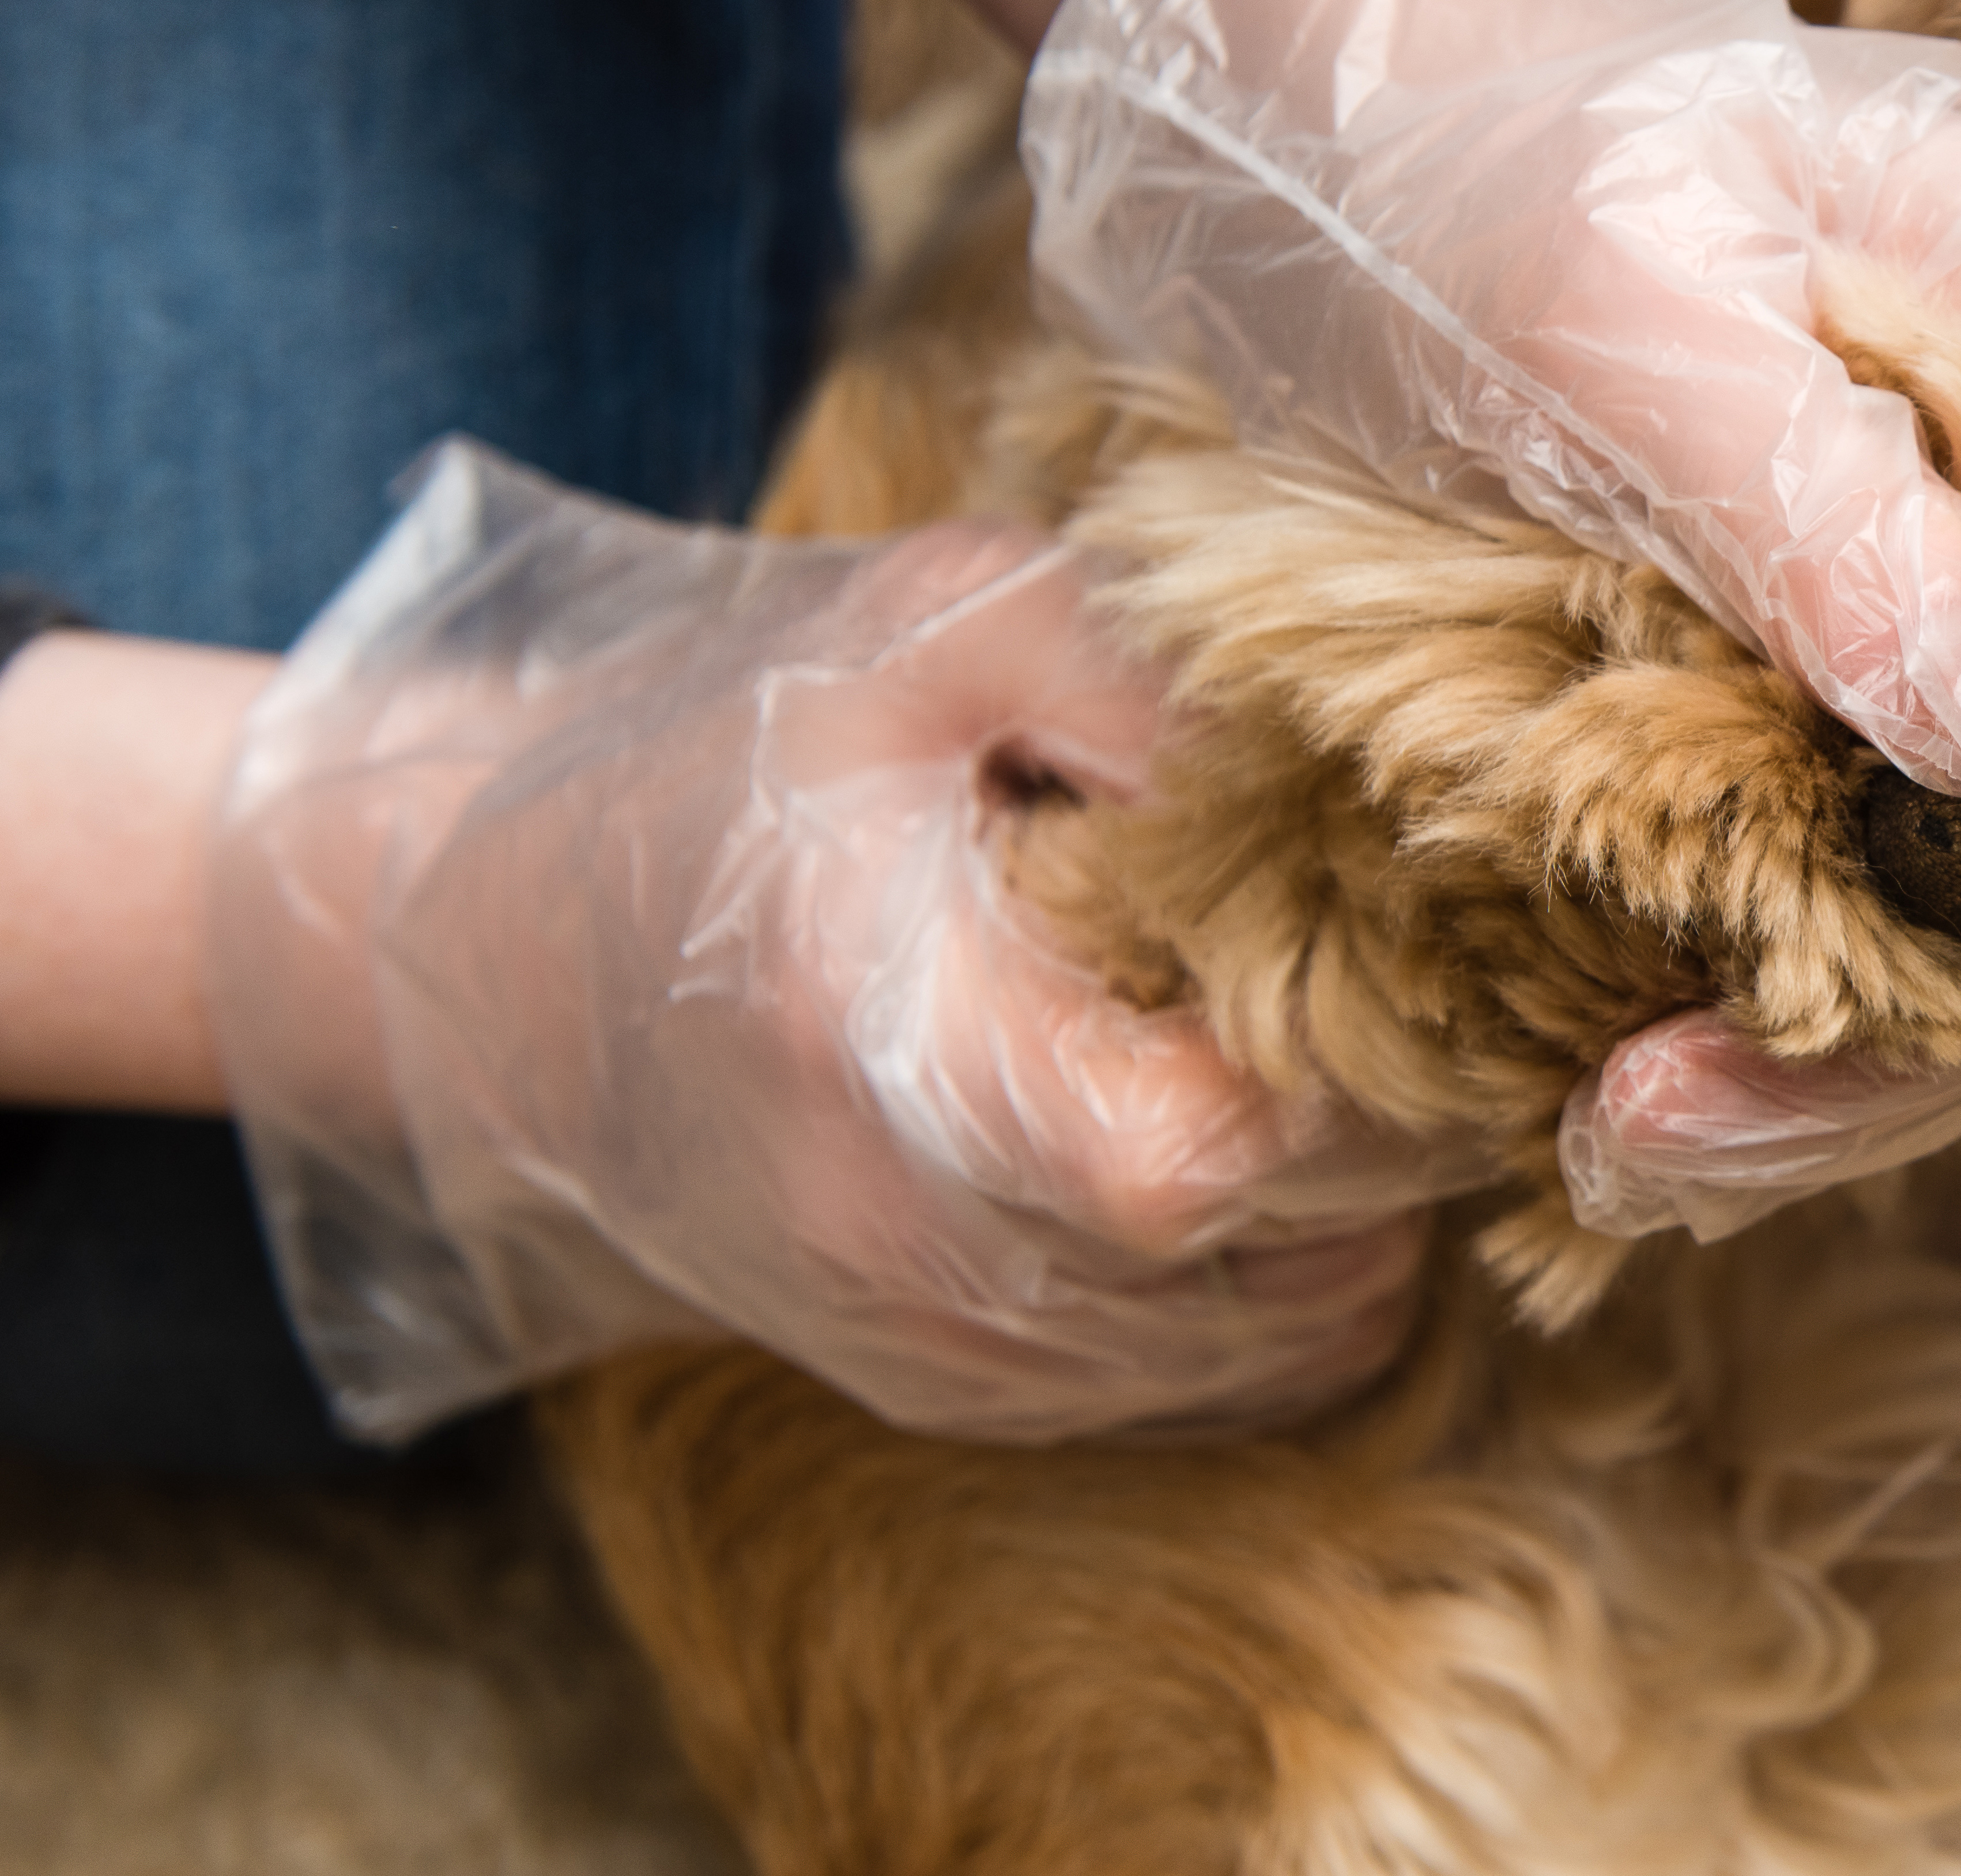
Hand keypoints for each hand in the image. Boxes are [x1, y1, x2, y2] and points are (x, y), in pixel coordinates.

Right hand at [206, 443, 1482, 1442]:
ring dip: (1362, 1199)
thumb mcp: (920, 631)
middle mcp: (917, 1250)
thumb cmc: (732, 760)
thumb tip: (1331, 743)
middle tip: (1380, 972)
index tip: (1365, 928)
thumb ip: (1125, 667)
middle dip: (1389, 1116)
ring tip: (1303, 1039)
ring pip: (1296, 1335)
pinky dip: (1295, 1273)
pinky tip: (1242, 1129)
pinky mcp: (971, 1393)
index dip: (1346, 1048)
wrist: (506, 957)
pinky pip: (1234, 1379)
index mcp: (890, 1049)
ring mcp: (948, 1351)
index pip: (1209, 1146)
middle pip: (1293, 1255)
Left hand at [1027, 0, 1960, 1273]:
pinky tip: (1611, 1117)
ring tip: (1648, 1143)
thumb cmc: (1464, 133)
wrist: (1283, 136)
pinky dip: (1766, 1072)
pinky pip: (1864, 965)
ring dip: (1905, 1092)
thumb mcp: (1597, 272)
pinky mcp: (1806, 769)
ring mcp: (1946, 659)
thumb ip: (1807, 486)